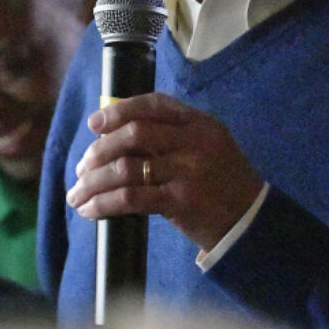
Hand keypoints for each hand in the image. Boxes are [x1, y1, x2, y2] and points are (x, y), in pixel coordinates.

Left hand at [64, 93, 263, 250]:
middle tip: (81, 167)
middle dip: (99, 150)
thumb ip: (169, 136)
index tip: (93, 124)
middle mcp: (196, 142)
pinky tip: (90, 210)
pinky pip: (131, 199)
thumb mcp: (204, 147)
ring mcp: (190, 171)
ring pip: (126, 168)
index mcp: (200, 123)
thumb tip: (111, 134)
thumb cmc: (218, 183)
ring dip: (94, 181)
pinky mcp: (182, 201)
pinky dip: (104, 204)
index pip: (154, 104)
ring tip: (77, 193)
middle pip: (134, 134)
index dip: (119, 110)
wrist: (251, 223)